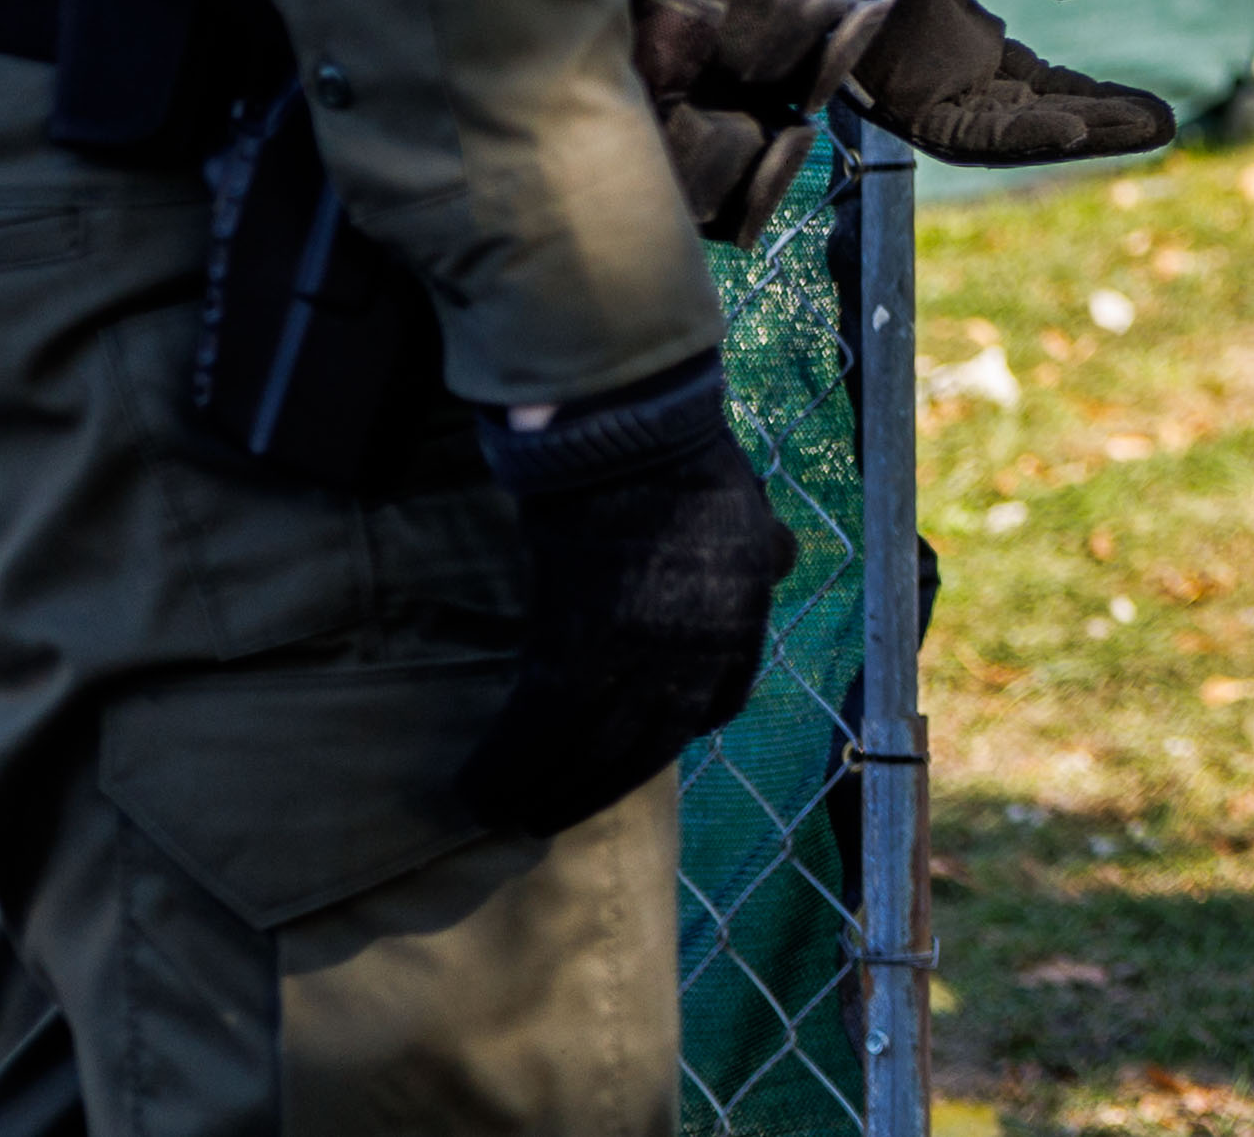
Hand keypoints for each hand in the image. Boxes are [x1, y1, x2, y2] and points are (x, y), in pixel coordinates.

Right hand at [455, 360, 790, 837]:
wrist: (630, 437)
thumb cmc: (684, 463)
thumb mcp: (749, 514)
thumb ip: (759, 551)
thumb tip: (777, 558)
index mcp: (741, 625)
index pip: (716, 707)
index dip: (672, 733)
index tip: (634, 748)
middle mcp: (698, 655)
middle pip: (645, 748)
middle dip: (594, 788)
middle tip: (551, 817)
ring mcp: (639, 658)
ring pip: (588, 751)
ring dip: (542, 793)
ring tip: (505, 816)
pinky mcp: (576, 649)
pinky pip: (538, 729)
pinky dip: (505, 764)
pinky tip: (477, 787)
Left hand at [814, 0, 1178, 165]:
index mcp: (963, 50)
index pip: (1042, 86)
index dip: (1097, 97)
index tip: (1152, 107)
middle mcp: (945, 85)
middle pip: (1037, 119)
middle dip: (1102, 125)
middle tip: (1165, 126)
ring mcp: (921, 99)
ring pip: (1010, 134)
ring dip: (1077, 133)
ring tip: (1142, 129)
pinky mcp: (899, 103)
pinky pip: (966, 132)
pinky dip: (1020, 133)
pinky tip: (1071, 127)